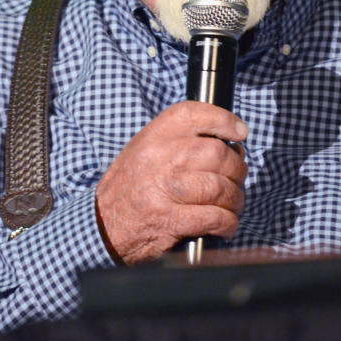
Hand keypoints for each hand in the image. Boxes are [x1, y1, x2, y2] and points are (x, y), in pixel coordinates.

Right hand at [95, 101, 248, 264]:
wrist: (100, 225)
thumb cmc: (128, 187)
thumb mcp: (144, 150)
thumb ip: (178, 140)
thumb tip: (225, 140)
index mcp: (152, 137)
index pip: (194, 114)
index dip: (224, 120)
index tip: (240, 132)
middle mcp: (158, 158)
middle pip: (216, 153)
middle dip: (236, 168)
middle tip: (236, 178)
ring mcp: (164, 189)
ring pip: (219, 187)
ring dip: (234, 199)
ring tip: (232, 205)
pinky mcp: (169, 220)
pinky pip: (213, 217)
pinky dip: (227, 222)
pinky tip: (225, 224)